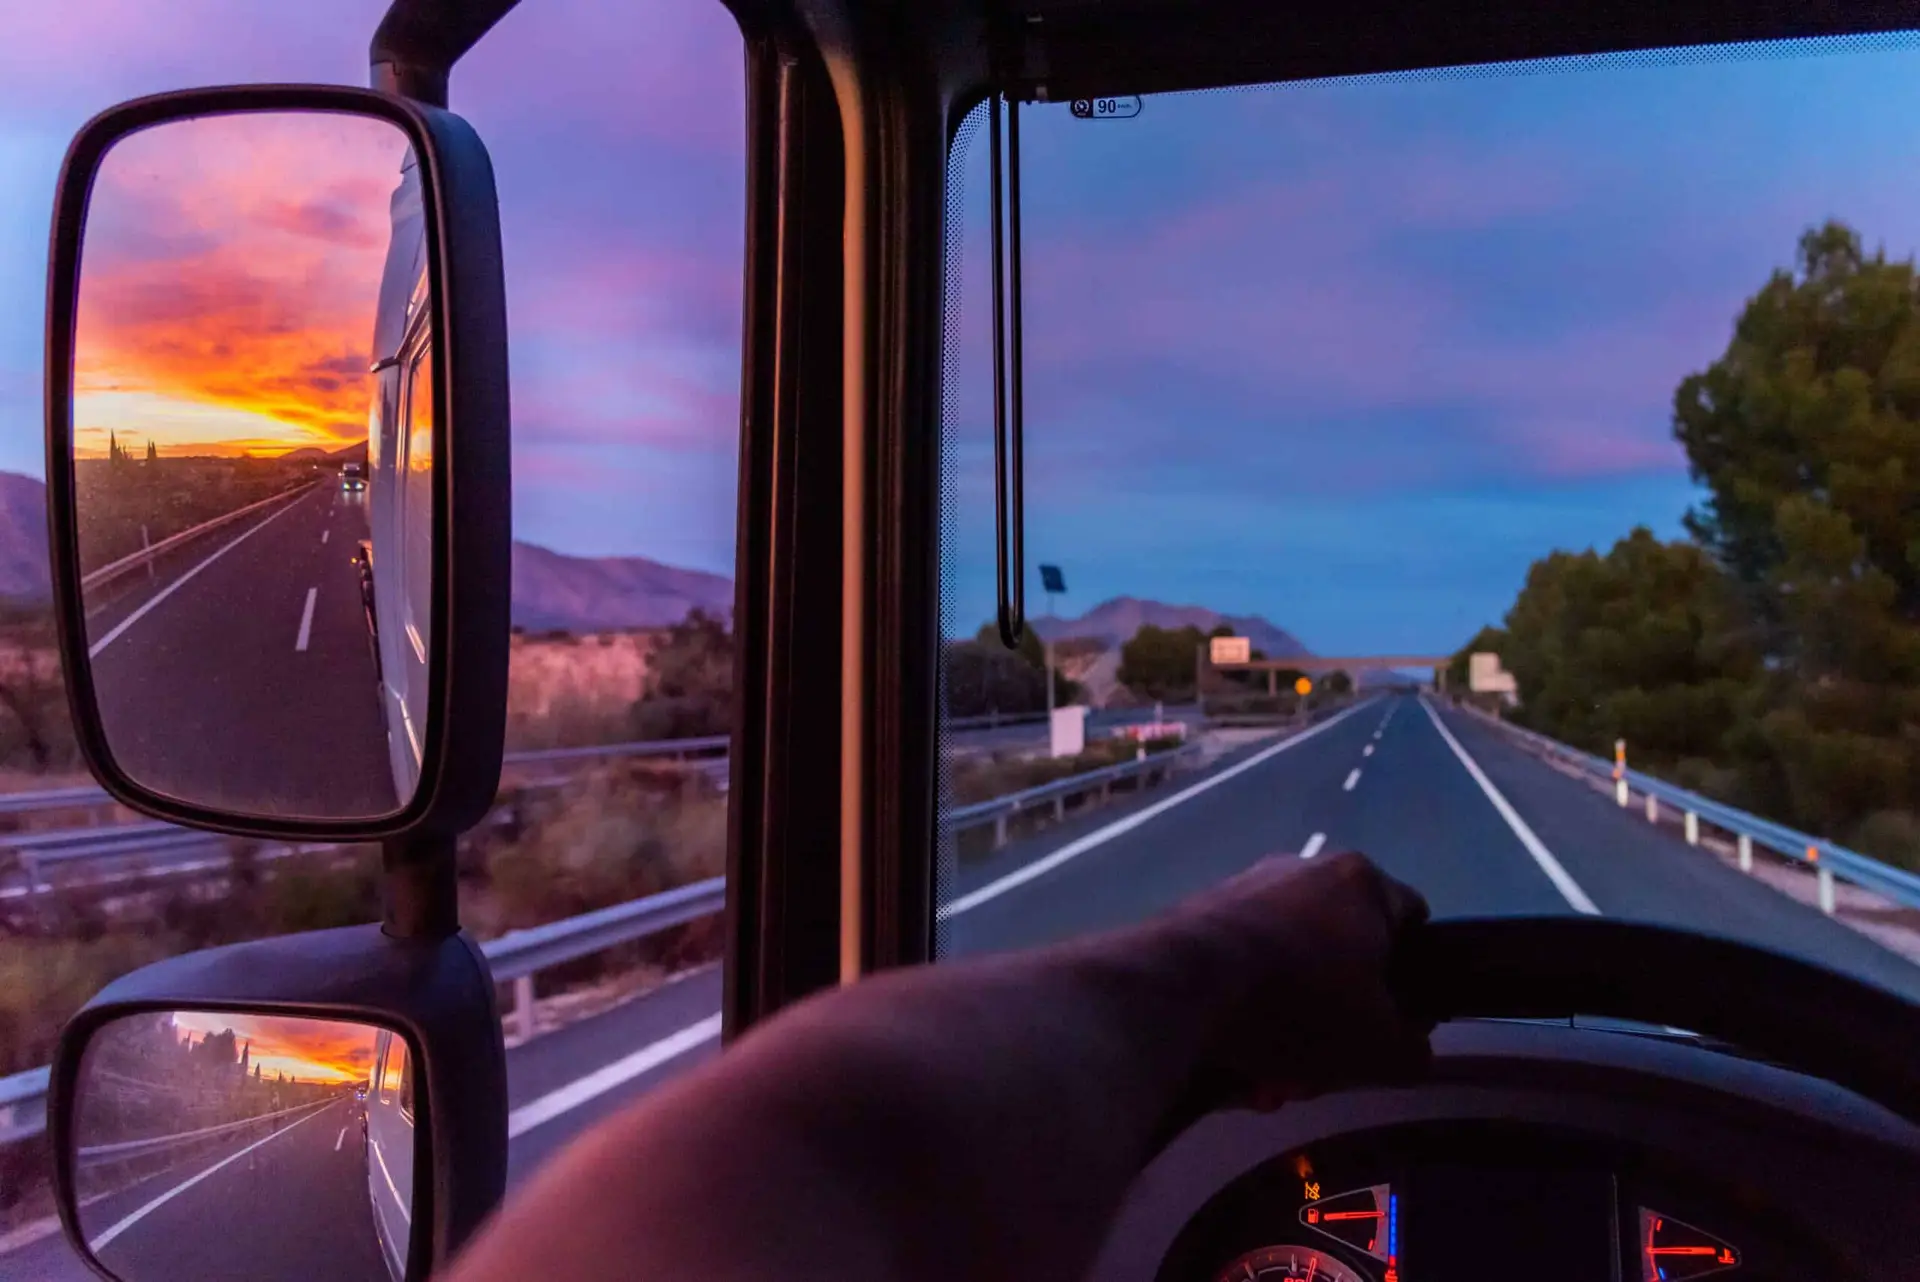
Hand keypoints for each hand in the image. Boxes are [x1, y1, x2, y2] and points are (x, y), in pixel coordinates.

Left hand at [1144, 851, 1432, 1114]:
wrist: (1182, 988)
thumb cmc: (1301, 1005)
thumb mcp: (1379, 1048)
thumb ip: (1413, 1048)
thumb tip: (1411, 1042)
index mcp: (1360, 882)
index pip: (1410, 920)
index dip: (1413, 974)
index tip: (1397, 1019)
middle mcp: (1303, 869)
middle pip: (1341, 953)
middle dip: (1335, 1019)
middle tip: (1323, 1067)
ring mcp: (1245, 887)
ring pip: (1288, 969)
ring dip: (1287, 1027)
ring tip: (1273, 1078)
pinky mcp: (1197, 912)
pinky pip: (1240, 969)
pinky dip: (1244, 1012)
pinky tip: (1236, 1061)